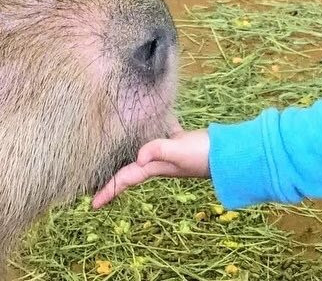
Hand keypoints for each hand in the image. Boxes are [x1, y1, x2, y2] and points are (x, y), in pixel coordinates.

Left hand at [91, 129, 210, 208]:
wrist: (229, 153)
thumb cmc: (202, 154)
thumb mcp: (179, 152)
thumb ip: (159, 150)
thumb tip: (138, 157)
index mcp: (155, 167)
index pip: (126, 179)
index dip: (109, 190)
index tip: (92, 204)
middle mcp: (159, 162)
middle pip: (130, 171)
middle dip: (114, 177)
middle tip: (95, 182)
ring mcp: (169, 153)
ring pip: (143, 154)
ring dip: (128, 156)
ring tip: (113, 154)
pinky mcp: (179, 141)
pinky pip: (160, 136)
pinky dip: (151, 130)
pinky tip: (149, 118)